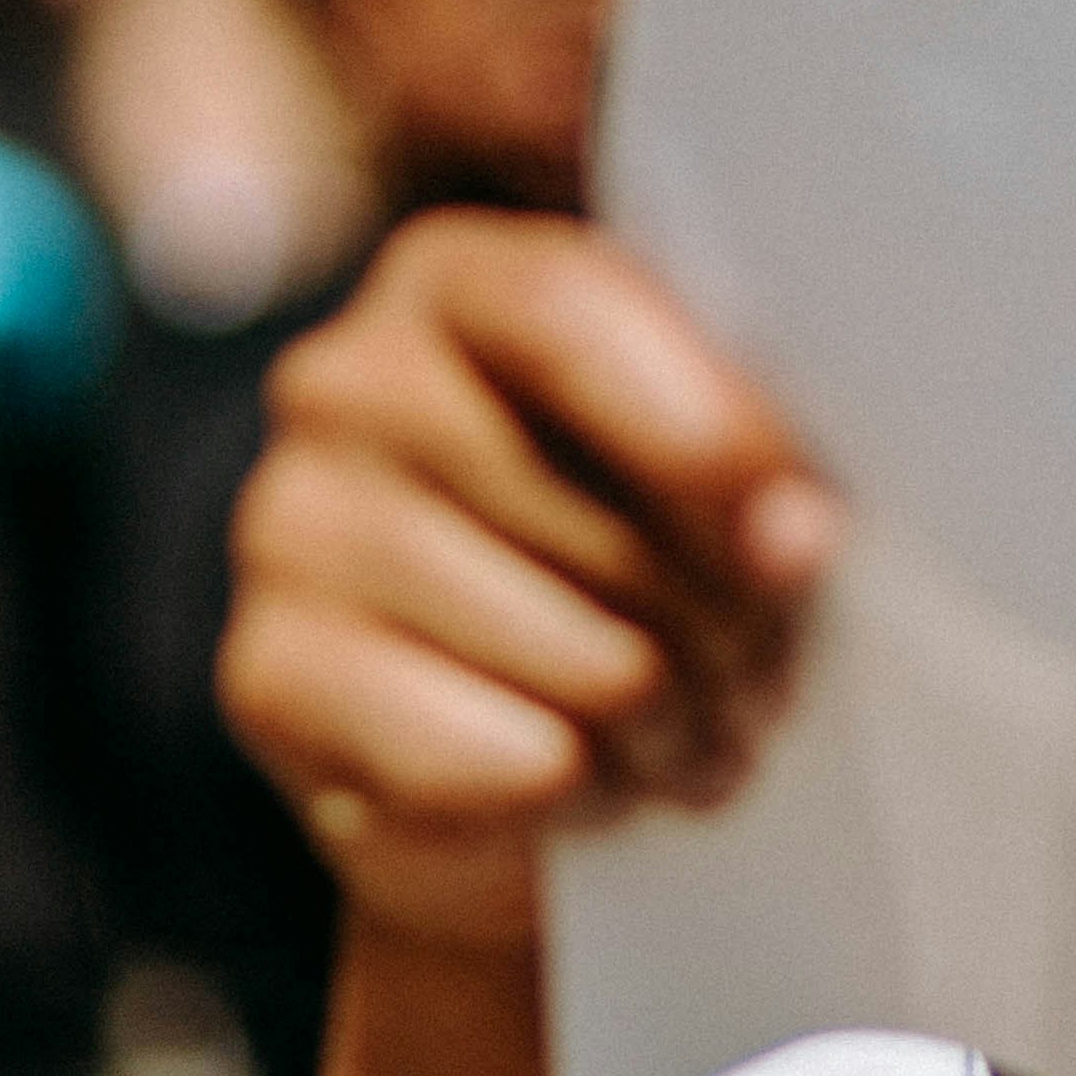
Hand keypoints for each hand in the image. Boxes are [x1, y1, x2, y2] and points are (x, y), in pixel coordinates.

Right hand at [220, 214, 836, 947]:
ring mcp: (288, 527)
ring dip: (673, 729)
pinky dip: (583, 797)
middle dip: (732, 629)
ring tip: (682, 733)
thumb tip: (793, 536)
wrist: (494, 755)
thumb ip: (752, 466)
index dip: (711, 435)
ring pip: (587, 663)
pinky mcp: (267, 679)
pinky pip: (506, 764)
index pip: (572, 317)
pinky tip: (586, 782)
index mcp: (459, 279)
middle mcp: (345, 381)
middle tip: (760, 676)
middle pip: (602, 519)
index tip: (807, 535)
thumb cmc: (626, 567)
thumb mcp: (706, 474)